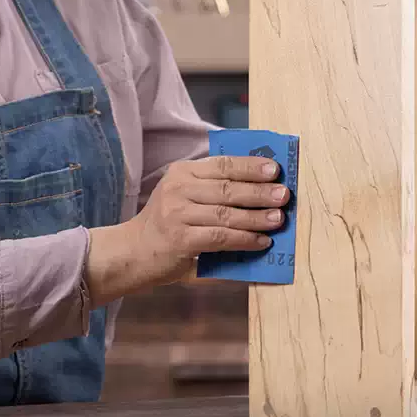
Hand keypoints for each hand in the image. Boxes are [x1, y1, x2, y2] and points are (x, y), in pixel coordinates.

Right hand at [84, 156, 287, 304]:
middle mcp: (178, 189)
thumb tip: (260, 189)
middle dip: (260, 192)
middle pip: (228, 188)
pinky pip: (220, 237)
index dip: (251, 166)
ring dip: (257, 217)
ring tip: (278, 219)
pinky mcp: (181, 239)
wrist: (132, 252)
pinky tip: (261, 241)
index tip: (275, 170)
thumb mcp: (184, 196)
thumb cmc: (167, 224)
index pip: (223, 164)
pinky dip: (244, 239)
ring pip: (227, 213)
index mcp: (182, 172)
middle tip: (284, 196)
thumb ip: (213, 190)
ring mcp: (178, 214)